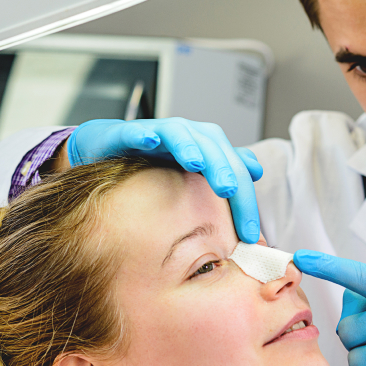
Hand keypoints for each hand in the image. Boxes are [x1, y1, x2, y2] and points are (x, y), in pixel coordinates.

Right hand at [66, 118, 262, 242]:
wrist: (109, 147)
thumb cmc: (155, 160)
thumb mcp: (194, 170)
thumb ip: (226, 170)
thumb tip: (256, 170)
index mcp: (208, 147)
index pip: (235, 172)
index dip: (245, 201)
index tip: (250, 234)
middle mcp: (189, 135)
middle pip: (213, 149)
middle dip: (223, 170)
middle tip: (230, 191)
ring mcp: (159, 132)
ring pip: (180, 134)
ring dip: (189, 147)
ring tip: (197, 163)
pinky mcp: (129, 133)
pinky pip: (137, 132)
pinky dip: (145, 135)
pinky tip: (151, 142)